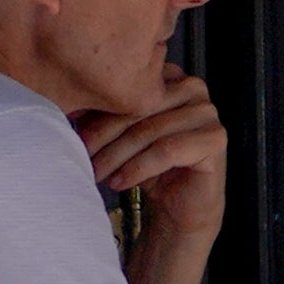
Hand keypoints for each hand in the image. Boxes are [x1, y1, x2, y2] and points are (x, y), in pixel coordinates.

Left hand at [80, 74, 229, 244]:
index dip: (95, 112)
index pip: (126, 88)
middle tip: (80, 157)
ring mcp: (207, 111)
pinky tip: (119, 182)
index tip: (69, 132)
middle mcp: (191, 87)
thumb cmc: (147, 167)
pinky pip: (168, 150)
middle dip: (103, 136)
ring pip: (149, 130)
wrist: (178, 207)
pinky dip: (138, 168)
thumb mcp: (117, 136)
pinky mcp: (215, 138)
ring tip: (96, 174)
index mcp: (168, 75)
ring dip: (116, 156)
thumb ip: (99, 115)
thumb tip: (68, 105)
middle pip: (137, 108)